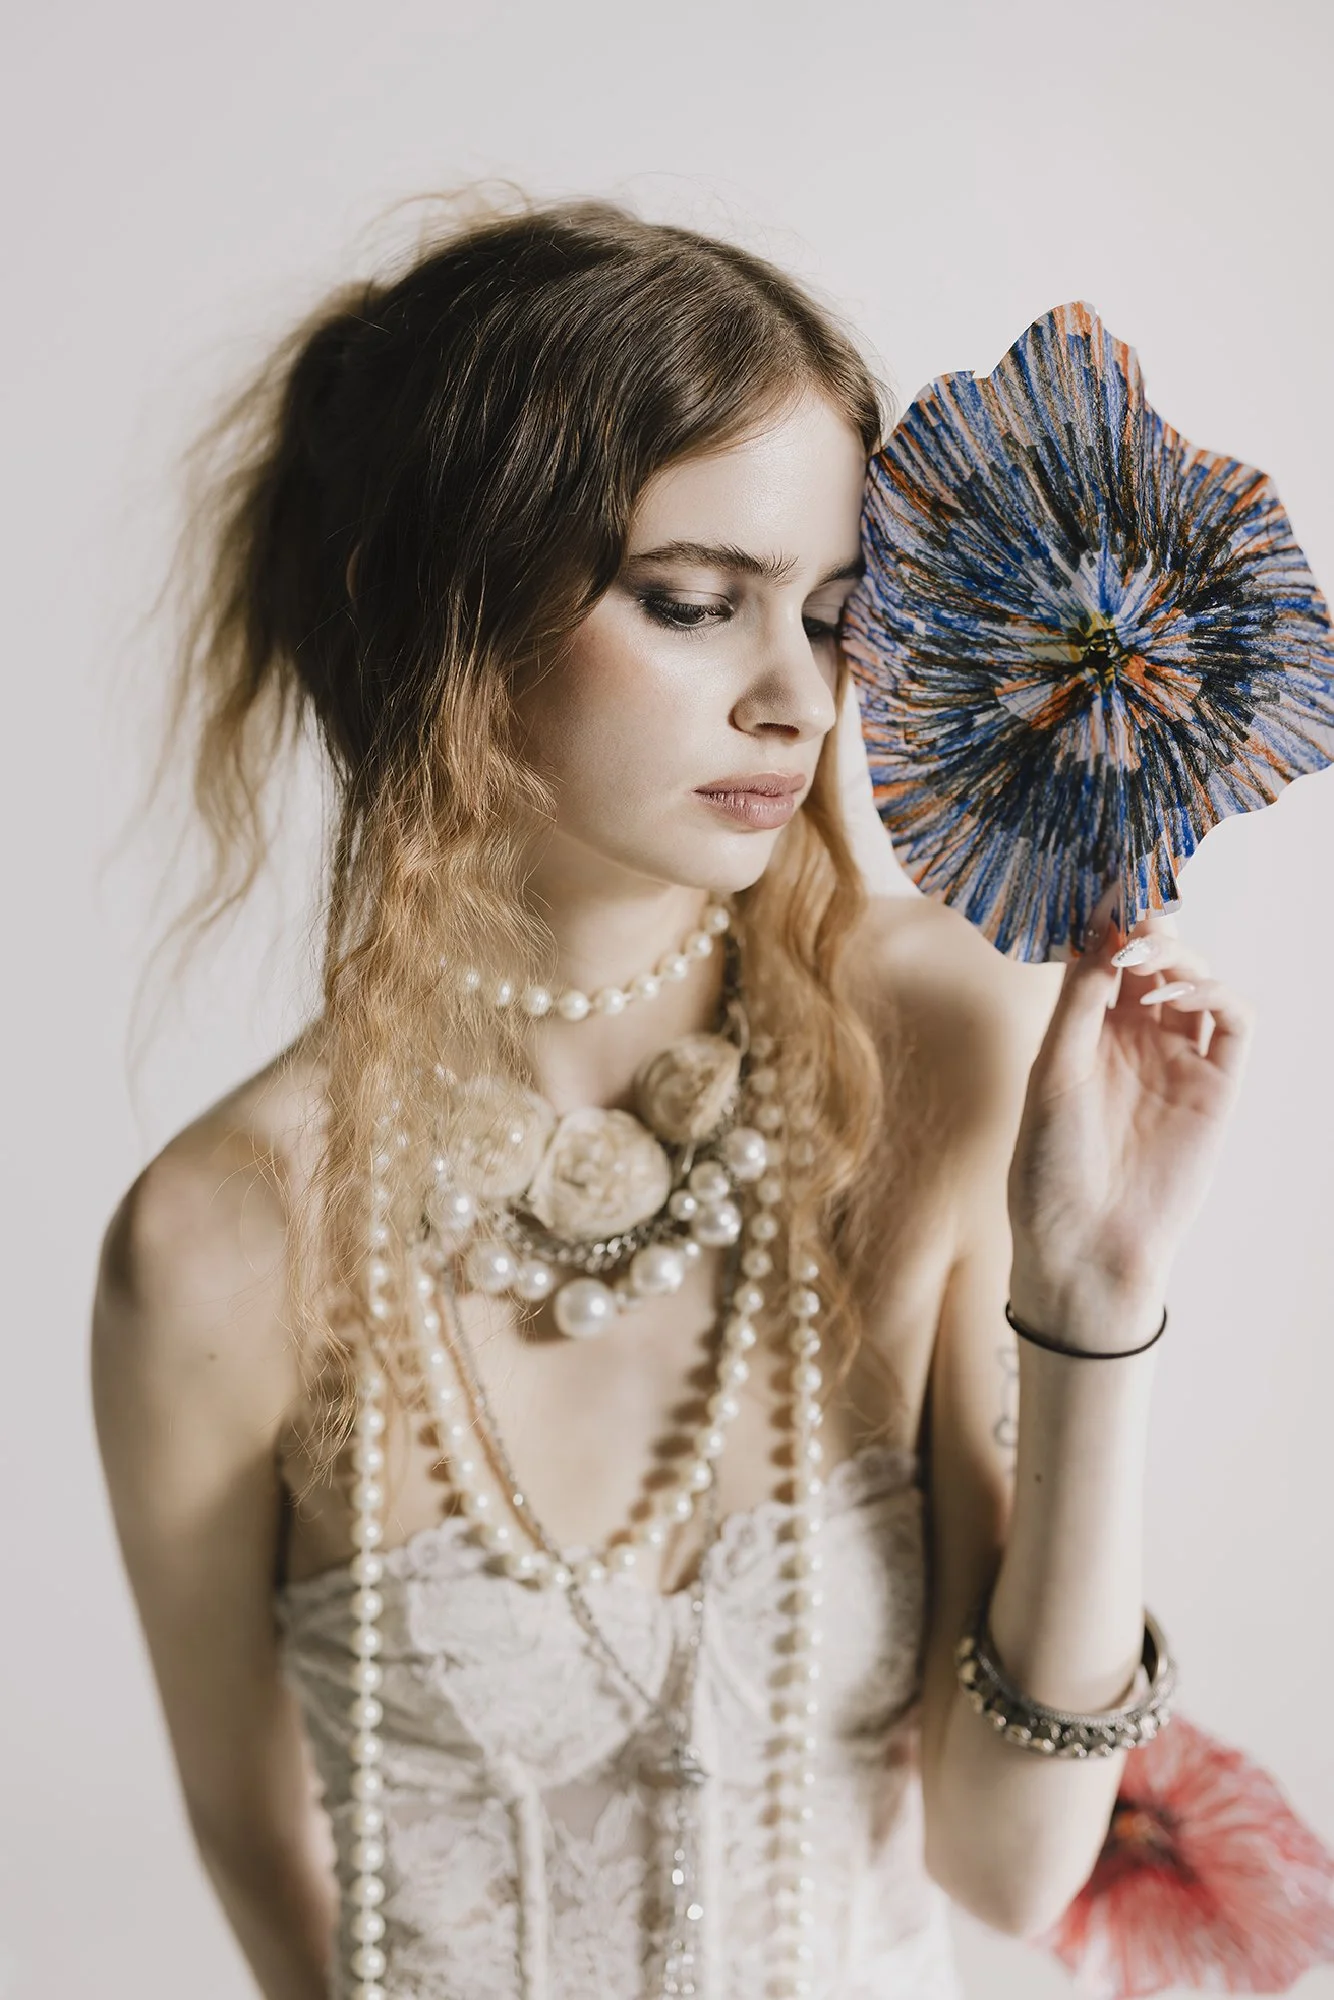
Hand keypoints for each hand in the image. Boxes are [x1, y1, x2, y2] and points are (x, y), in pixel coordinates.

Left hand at [1006, 882, 1257, 1352]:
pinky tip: (1176, 995)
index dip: (1108, 919)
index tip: (1104, 882)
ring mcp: (1178, 1058)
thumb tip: (1100, 930)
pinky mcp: (1217, 1085)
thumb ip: (1079, 1002)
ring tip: (1146, 958)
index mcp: (1085, 1031)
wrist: (1085, 1243)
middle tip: (1133, 913)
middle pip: (1153, 958)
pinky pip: (1232, 1020)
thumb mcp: (1052, 1071)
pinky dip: (1214, 993)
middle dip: (1145, 925)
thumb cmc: (1051, 1165)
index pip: (1104, 956)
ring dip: (1177, 954)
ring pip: (1195, 979)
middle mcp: (1134, 1037)